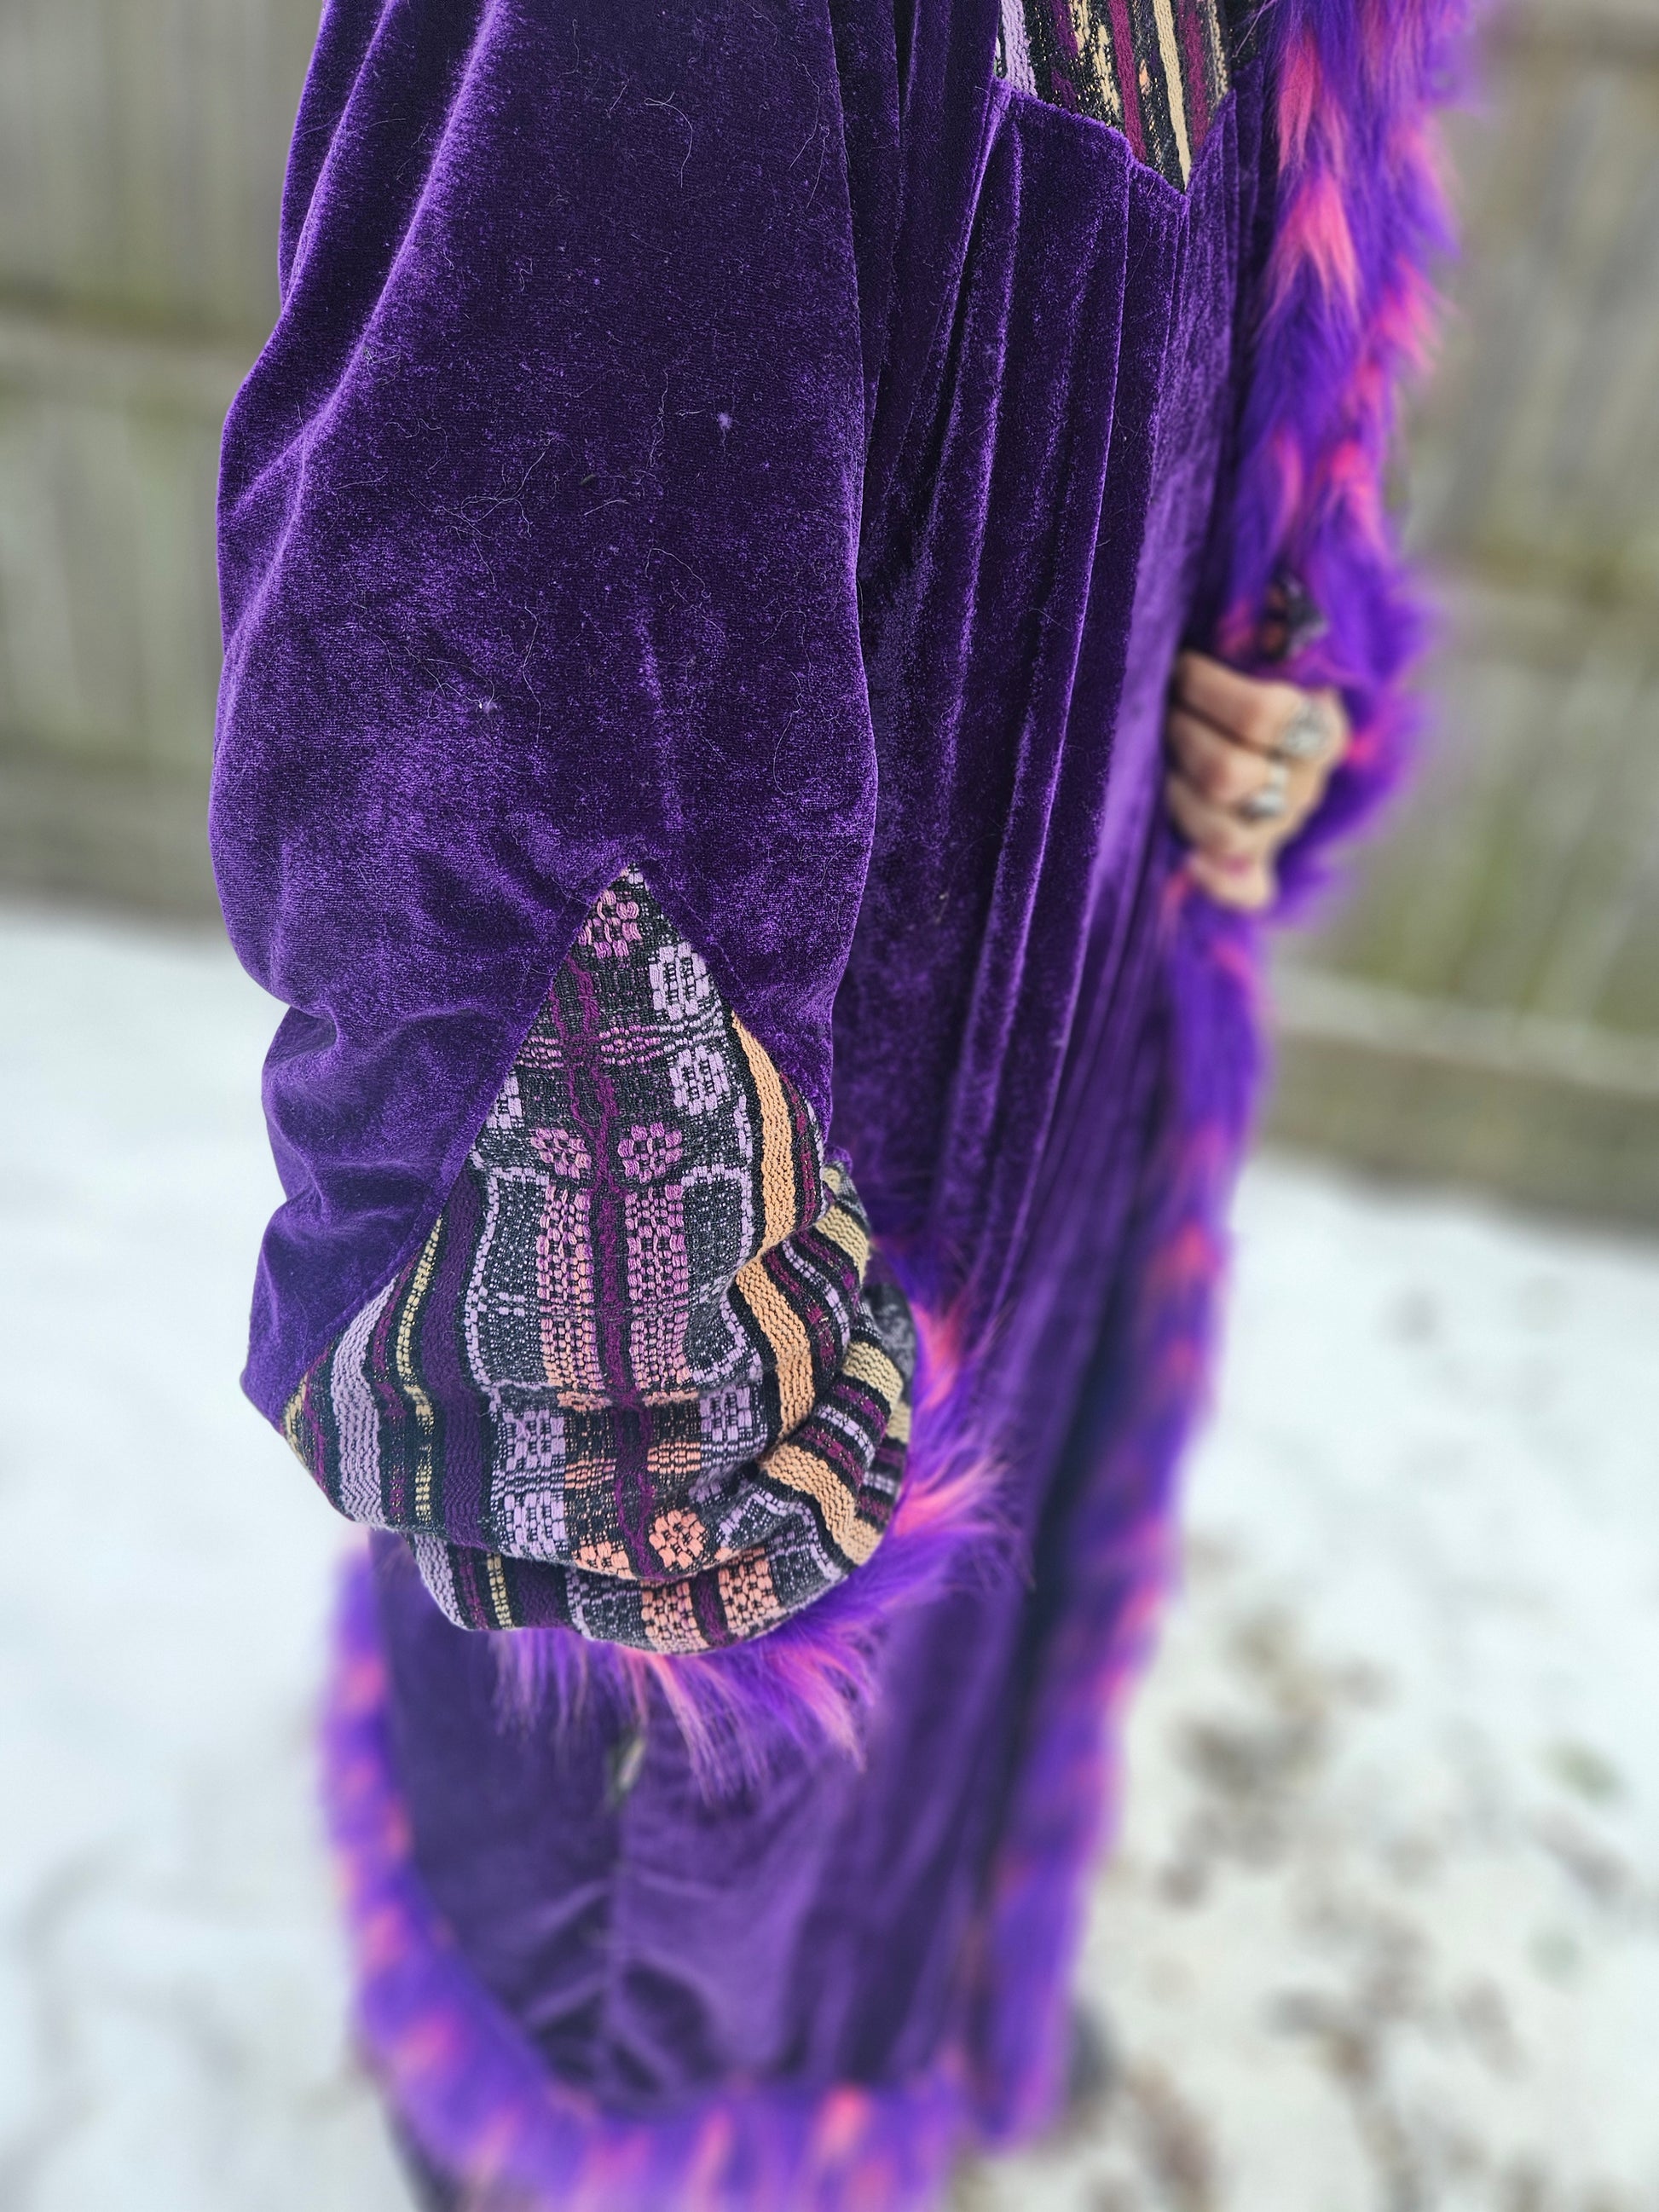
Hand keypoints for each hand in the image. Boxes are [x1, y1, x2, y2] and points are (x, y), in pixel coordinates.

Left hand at [1162, 651, 1349, 911]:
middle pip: (1230, 776)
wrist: (1266, 727)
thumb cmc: (1250, 672)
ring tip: (1156, 756)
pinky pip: (1247, 892)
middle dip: (1182, 737)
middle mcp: (1307, 787)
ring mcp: (1282, 830)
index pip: (1263, 715)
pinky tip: (1189, 863)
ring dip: (1175, 793)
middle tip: (1161, 709)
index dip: (1207, 691)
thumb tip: (1279, 595)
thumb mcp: (1268, 652)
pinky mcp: (1258, 864)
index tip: (1181, 667)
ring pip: (1222, 833)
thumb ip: (1272, 632)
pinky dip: (1218, 883)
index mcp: (1322, 730)